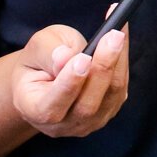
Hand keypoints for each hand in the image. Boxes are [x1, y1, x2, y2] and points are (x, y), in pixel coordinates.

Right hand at [11, 19, 129, 137]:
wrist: (46, 76)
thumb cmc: (38, 61)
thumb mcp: (35, 49)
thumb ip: (48, 53)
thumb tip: (67, 57)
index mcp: (33, 111)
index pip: (52, 107)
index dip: (70, 83)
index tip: (83, 58)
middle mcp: (62, 124)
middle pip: (87, 105)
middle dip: (102, 67)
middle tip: (112, 36)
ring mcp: (88, 123)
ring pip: (110, 95)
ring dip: (118, 60)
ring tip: (118, 32)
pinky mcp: (108, 111)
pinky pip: (120, 88)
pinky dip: (123, 61)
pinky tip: (121, 38)